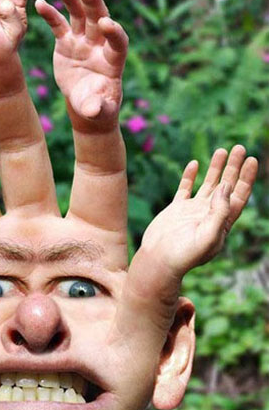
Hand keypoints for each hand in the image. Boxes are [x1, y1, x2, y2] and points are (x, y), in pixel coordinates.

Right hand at [36, 0, 127, 125]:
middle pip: (99, 18)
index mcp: (112, 60)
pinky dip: (50, 13)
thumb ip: (98, 108)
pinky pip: (58, 24)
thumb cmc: (97, 108)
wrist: (85, 103)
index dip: (114, 32)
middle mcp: (99, 44)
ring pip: (79, 15)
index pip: (117, 42)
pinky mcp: (66, 41)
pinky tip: (39, 2)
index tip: (107, 23)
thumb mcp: (98, 111)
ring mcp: (83, 40)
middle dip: (93, 0)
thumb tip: (95, 110)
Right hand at [139, 145, 257, 275]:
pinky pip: (185, 188)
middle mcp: (210, 215)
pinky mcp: (176, 210)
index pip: (238, 196)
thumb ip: (219, 211)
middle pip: (226, 186)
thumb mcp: (208, 236)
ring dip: (216, 168)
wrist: (158, 261)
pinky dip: (190, 176)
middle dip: (234, 167)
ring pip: (209, 185)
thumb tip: (226, 186)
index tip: (252, 160)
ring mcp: (193, 211)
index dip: (246, 178)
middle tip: (240, 147)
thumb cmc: (184, 255)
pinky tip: (195, 163)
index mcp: (222, 223)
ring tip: (222, 150)